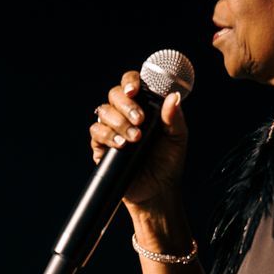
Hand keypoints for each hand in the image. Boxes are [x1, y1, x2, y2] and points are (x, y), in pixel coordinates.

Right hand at [88, 69, 187, 209]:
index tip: (135, 90)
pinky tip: (121, 145)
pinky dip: (108, 136)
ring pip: (103, 112)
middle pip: (114, 94)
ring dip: (119, 122)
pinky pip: (96, 132)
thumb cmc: (168, 163)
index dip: (130, 82)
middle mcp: (125, 114)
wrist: (158, 191)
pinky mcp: (102, 146)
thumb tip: (173, 97)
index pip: (131, 84)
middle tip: (140, 120)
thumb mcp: (177, 139)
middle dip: (126, 105)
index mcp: (143, 107)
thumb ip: (174, 118)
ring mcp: (112, 129)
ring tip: (135, 138)